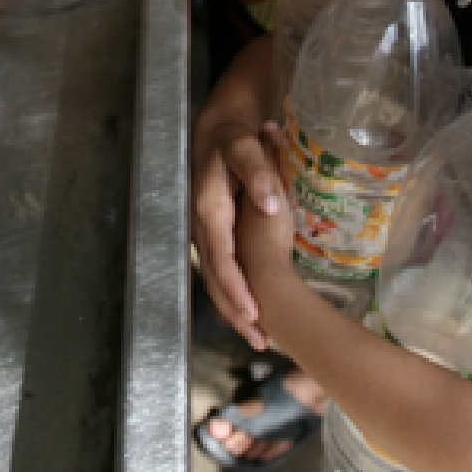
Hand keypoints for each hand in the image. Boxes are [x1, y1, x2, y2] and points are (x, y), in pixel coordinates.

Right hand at [192, 100, 288, 349]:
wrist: (214, 132)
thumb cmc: (233, 139)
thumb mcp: (245, 147)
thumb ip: (258, 172)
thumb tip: (269, 204)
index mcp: (211, 211)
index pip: (222, 259)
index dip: (236, 288)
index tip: (254, 312)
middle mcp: (202, 228)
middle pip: (215, 279)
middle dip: (236, 313)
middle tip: (261, 339)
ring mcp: (204, 234)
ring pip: (214, 280)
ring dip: (233, 310)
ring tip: (258, 336)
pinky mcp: (210, 236)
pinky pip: (218, 271)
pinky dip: (231, 294)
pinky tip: (247, 311)